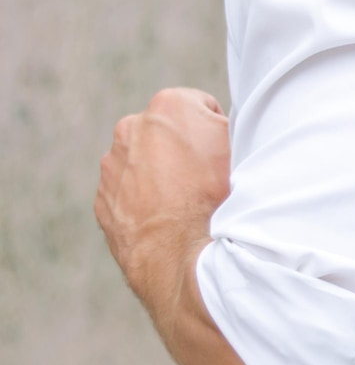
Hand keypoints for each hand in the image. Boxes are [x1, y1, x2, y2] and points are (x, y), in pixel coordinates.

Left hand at [95, 87, 229, 305]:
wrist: (181, 258)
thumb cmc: (217, 203)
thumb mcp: (241, 154)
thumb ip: (229, 130)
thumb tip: (224, 130)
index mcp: (170, 106)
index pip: (203, 109)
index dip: (218, 135)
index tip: (224, 159)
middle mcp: (132, 126)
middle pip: (167, 134)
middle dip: (182, 152)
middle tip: (206, 184)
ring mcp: (112, 163)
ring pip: (143, 163)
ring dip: (162, 178)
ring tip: (186, 208)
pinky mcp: (103, 198)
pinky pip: (127, 194)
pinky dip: (144, 204)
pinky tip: (167, 223)